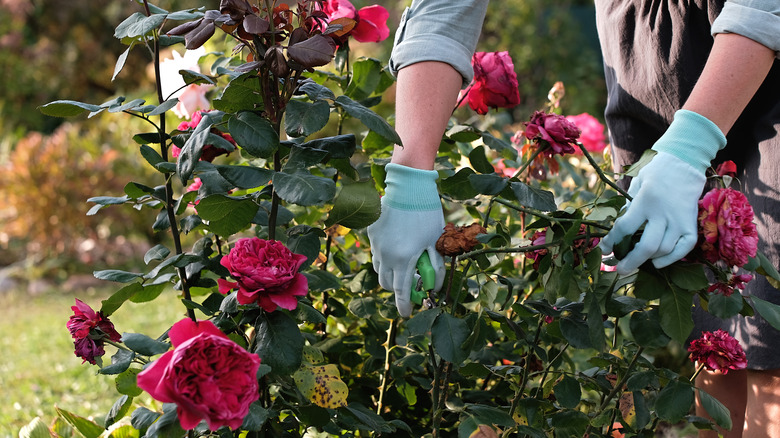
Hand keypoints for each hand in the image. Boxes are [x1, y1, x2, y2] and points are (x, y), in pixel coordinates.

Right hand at [367, 163, 445, 316]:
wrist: (409, 188)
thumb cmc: (427, 214)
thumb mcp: (436, 242)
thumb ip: (435, 268)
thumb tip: (433, 288)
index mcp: (403, 259)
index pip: (401, 292)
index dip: (403, 305)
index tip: (406, 313)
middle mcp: (385, 255)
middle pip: (386, 283)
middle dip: (396, 289)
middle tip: (409, 284)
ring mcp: (376, 244)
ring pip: (379, 268)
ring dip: (390, 272)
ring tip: (403, 263)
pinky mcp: (371, 232)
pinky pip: (376, 250)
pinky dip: (385, 254)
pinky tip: (397, 242)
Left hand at [600, 110, 725, 273]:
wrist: (684, 164)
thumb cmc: (655, 173)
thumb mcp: (636, 185)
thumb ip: (628, 208)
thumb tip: (617, 232)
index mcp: (645, 201)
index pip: (625, 227)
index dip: (611, 242)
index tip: (603, 250)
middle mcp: (663, 212)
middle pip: (647, 246)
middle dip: (631, 261)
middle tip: (619, 269)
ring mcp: (680, 220)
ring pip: (664, 249)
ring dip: (648, 260)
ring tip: (636, 260)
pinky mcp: (691, 224)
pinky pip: (683, 248)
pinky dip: (671, 259)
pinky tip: (658, 262)